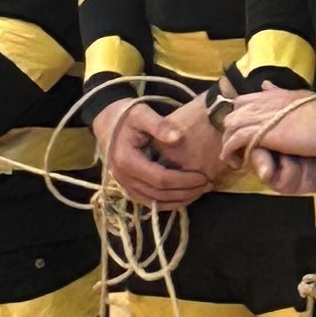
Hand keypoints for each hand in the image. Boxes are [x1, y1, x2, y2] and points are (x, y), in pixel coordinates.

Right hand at [97, 96, 225, 206]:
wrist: (107, 121)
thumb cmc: (126, 116)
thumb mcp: (141, 114)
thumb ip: (159, 125)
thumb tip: (178, 138)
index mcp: (127, 160)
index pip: (160, 179)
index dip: (183, 180)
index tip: (203, 176)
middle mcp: (123, 177)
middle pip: (159, 194)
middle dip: (186, 192)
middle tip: (207, 185)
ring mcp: (124, 185)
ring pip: (154, 202)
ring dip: (179, 200)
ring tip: (200, 192)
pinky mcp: (128, 187)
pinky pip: (148, 201)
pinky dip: (167, 203)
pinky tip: (184, 197)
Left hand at [236, 94, 315, 184]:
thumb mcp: (298, 97)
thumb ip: (279, 94)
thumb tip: (266, 85)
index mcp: (270, 94)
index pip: (241, 102)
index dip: (240, 118)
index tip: (246, 133)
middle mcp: (262, 102)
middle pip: (232, 114)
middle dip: (232, 132)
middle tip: (240, 149)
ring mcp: (260, 116)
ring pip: (230, 126)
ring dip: (229, 143)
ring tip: (237, 159)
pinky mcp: (261, 132)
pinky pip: (234, 140)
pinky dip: (231, 152)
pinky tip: (237, 162)